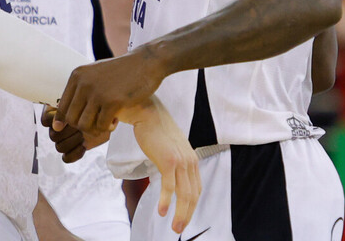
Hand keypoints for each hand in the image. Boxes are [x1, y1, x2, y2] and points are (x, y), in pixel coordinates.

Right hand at [40, 105, 111, 162]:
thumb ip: (71, 104)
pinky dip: (75, 153)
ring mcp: (63, 140)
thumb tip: (59, 109)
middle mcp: (56, 128)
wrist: (105, 114)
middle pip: (54, 136)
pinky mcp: (72, 150)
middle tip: (82, 125)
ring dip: (74, 141)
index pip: (45, 121)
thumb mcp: (84, 99)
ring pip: (60, 147)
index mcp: (54, 115)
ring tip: (85, 134)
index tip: (69, 116)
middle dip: (69, 131)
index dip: (56, 120)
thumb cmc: (94, 104)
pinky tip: (84, 145)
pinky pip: (67, 157)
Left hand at [55, 47, 164, 134]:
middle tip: (97, 123)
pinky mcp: (113, 101)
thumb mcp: (95, 74)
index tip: (75, 127)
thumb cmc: (121, 71)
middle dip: (83, 126)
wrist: (146, 62)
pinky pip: (101, 126)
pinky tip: (115, 121)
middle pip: (71, 119)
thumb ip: (79, 91)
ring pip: (84, 125)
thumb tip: (59, 121)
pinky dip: (108, 128)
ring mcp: (98, 92)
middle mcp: (84, 83)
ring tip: (106, 122)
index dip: (65, 122)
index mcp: (77, 76)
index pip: (62, 107)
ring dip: (95, 129)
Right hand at [125, 97, 200, 234]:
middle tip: (179, 229)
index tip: (184, 218)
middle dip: (187, 214)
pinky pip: (169, 186)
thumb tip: (171, 178)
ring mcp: (180, 161)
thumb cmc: (156, 131)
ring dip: (179, 213)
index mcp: (191, 160)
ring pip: (183, 193)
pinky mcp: (168, 160)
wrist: (148, 113)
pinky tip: (162, 211)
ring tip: (174, 226)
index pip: (196, 189)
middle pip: (192, 195)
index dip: (191, 207)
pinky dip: (167, 201)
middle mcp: (190, 161)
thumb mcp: (172, 149)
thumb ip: (175, 163)